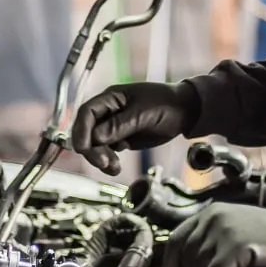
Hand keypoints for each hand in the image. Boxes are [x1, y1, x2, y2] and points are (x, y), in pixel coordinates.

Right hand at [69, 82, 198, 174]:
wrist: (184, 112)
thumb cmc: (166, 104)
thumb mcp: (143, 113)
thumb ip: (119, 124)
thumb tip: (96, 137)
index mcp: (111, 98)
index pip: (87, 113)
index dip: (81, 130)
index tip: (83, 148)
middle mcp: (108, 112)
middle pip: (87, 131)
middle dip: (92, 149)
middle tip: (104, 163)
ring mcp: (114, 126)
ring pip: (96, 144)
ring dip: (101, 158)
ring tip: (114, 168)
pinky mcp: (121, 138)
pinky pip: (107, 151)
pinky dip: (108, 161)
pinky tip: (116, 167)